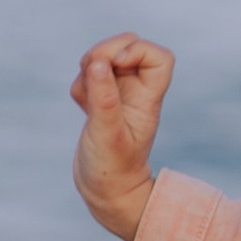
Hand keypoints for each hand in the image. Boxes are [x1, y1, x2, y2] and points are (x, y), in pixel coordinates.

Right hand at [71, 33, 173, 238]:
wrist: (105, 192)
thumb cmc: (112, 169)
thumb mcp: (106, 134)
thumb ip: (103, 98)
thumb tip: (98, 62)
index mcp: (148, 98)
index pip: (159, 57)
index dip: (138, 50)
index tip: (118, 65)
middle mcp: (137, 93)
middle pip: (128, 47)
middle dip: (105, 52)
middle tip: (92, 71)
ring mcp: (119, 95)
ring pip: (105, 59)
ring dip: (89, 68)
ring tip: (84, 97)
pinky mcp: (100, 102)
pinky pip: (89, 77)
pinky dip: (81, 85)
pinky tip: (82, 107)